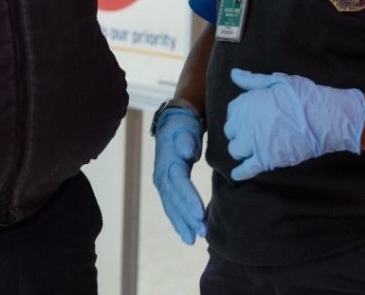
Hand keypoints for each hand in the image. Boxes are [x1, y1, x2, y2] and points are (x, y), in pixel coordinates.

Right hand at [151, 107, 207, 244]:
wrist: (172, 125)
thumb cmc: (182, 127)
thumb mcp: (185, 128)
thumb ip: (186, 139)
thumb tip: (187, 151)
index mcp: (168, 162)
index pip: (179, 183)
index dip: (189, 199)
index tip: (200, 213)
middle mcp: (162, 175)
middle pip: (174, 199)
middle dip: (187, 217)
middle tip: (202, 232)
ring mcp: (162, 183)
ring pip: (171, 206)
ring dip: (182, 224)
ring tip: (193, 240)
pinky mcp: (167, 188)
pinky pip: (171, 207)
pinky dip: (178, 221)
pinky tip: (185, 234)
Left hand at [224, 69, 364, 180]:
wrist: (326, 118)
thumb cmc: (305, 97)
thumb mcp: (278, 81)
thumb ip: (252, 80)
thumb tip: (233, 74)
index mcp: (248, 102)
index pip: (232, 112)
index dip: (239, 116)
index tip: (247, 120)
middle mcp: (246, 122)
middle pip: (231, 131)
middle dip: (238, 133)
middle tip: (251, 135)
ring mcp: (255, 142)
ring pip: (235, 150)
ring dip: (240, 150)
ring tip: (250, 150)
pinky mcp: (266, 160)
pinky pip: (245, 170)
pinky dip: (240, 173)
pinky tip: (238, 174)